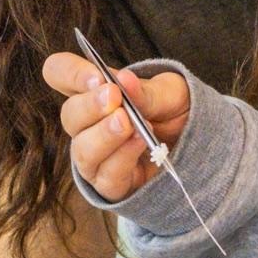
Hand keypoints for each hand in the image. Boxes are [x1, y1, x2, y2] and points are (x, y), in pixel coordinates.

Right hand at [43, 52, 189, 200]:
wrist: (198, 147)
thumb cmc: (175, 113)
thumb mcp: (170, 93)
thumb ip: (147, 90)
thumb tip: (125, 80)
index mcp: (92, 90)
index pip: (59, 72)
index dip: (70, 73)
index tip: (97, 77)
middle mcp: (86, 123)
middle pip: (68, 115)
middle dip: (90, 106)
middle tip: (115, 99)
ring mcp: (95, 156)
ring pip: (82, 149)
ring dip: (105, 134)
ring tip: (130, 124)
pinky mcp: (110, 184)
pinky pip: (106, 175)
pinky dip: (123, 157)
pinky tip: (140, 143)